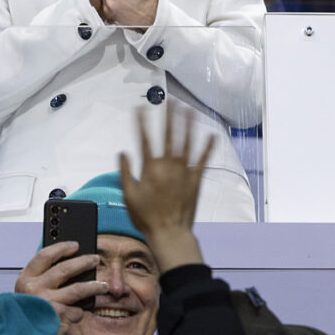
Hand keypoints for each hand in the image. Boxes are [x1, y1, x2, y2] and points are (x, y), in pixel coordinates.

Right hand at [14, 241, 106, 334]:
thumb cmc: (28, 314)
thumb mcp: (29, 293)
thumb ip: (42, 279)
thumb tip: (70, 264)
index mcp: (25, 279)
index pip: (44, 256)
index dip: (61, 248)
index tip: (74, 245)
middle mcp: (34, 288)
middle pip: (64, 268)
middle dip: (83, 262)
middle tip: (94, 259)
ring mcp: (47, 302)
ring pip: (78, 289)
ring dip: (94, 286)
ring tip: (103, 285)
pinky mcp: (59, 316)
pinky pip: (77, 310)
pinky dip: (80, 311)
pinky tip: (79, 313)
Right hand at [118, 109, 210, 273]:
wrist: (170, 233)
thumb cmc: (146, 217)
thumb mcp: (128, 194)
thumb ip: (124, 172)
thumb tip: (123, 153)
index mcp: (150, 168)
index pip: (144, 139)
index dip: (141, 122)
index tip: (139, 108)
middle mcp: (168, 166)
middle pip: (168, 135)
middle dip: (168, 116)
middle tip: (169, 101)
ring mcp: (183, 171)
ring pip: (186, 142)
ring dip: (188, 124)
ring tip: (189, 109)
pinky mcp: (195, 179)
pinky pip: (202, 160)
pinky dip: (207, 147)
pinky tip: (211, 135)